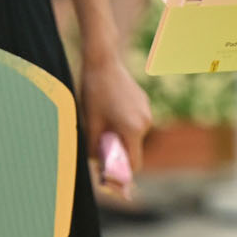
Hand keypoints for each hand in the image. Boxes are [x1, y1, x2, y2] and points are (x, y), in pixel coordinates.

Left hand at [79, 50, 153, 182]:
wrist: (103, 61)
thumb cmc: (94, 92)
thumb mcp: (90, 123)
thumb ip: (94, 148)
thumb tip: (97, 164)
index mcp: (133, 129)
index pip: (134, 164)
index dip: (122, 174)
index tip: (108, 174)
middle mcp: (145, 122)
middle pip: (134, 150)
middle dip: (118, 153)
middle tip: (98, 146)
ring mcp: (146, 111)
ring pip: (134, 136)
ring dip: (119, 137)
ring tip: (101, 124)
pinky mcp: (143, 103)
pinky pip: (135, 122)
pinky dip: (123, 125)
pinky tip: (108, 111)